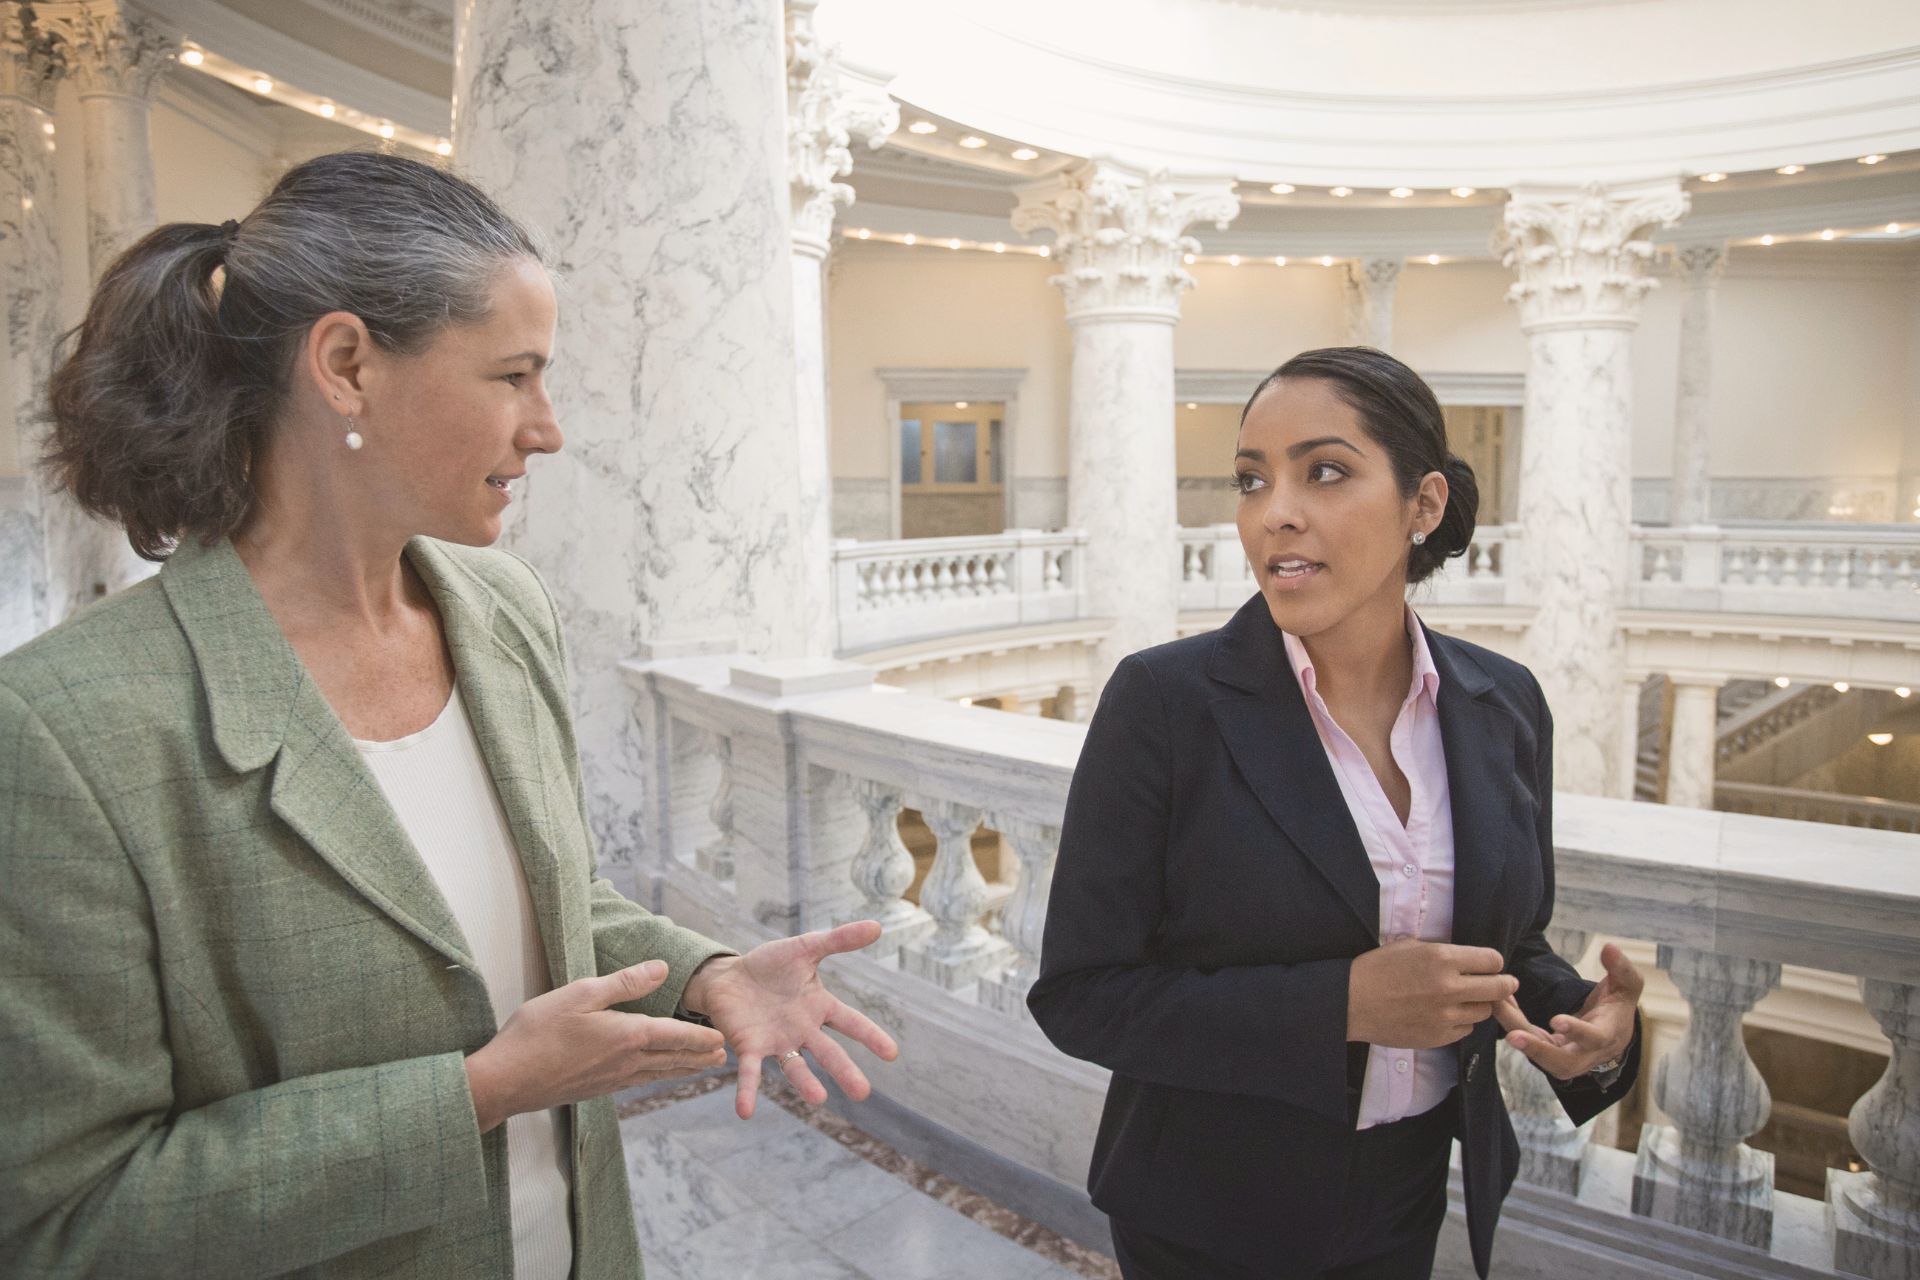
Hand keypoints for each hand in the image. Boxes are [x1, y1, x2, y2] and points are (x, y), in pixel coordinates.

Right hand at [464, 959, 726, 1132]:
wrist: (506, 1080)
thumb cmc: (538, 1032)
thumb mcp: (580, 994)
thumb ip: (624, 983)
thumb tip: (662, 968)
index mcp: (627, 1036)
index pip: (676, 1035)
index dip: (701, 1036)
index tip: (724, 1038)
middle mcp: (626, 1062)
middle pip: (673, 1059)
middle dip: (700, 1056)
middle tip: (724, 1056)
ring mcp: (611, 1080)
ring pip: (657, 1073)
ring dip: (682, 1069)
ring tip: (700, 1067)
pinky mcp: (595, 1089)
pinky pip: (637, 1081)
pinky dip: (656, 1076)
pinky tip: (653, 1075)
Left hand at [681, 920, 900, 1118]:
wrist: (727, 977)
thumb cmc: (769, 965)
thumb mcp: (805, 948)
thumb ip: (839, 940)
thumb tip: (877, 926)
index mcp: (819, 1007)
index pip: (851, 1022)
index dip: (870, 1036)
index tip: (891, 1053)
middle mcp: (802, 1030)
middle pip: (829, 1053)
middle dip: (845, 1071)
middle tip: (862, 1093)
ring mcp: (777, 1042)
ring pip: (795, 1067)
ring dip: (806, 1084)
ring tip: (819, 1100)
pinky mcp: (749, 1047)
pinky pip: (751, 1072)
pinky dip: (748, 1091)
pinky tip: (746, 1111)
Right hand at [1347, 938, 1517, 1048]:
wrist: (1351, 1002)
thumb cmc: (1376, 969)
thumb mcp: (1408, 946)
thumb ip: (1442, 951)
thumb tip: (1467, 958)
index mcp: (1442, 958)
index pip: (1493, 960)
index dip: (1493, 962)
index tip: (1490, 965)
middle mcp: (1449, 987)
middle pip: (1499, 988)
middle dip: (1504, 985)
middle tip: (1504, 984)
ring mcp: (1446, 1015)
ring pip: (1484, 1011)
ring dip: (1478, 1004)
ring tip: (1464, 999)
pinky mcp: (1439, 1037)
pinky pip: (1465, 1029)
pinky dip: (1461, 1021)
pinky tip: (1445, 1014)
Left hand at [1496, 942, 1642, 1080]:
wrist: (1612, 1032)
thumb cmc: (1618, 1006)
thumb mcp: (1627, 986)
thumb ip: (1622, 969)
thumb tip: (1609, 948)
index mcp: (1606, 1036)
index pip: (1593, 1038)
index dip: (1576, 1031)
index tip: (1557, 1020)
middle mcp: (1586, 1053)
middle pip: (1562, 1062)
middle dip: (1536, 1049)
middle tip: (1513, 1036)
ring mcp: (1565, 1056)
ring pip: (1538, 1053)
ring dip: (1516, 1031)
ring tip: (1497, 1005)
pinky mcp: (1549, 1051)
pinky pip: (1529, 1040)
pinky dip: (1513, 1022)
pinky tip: (1500, 1001)